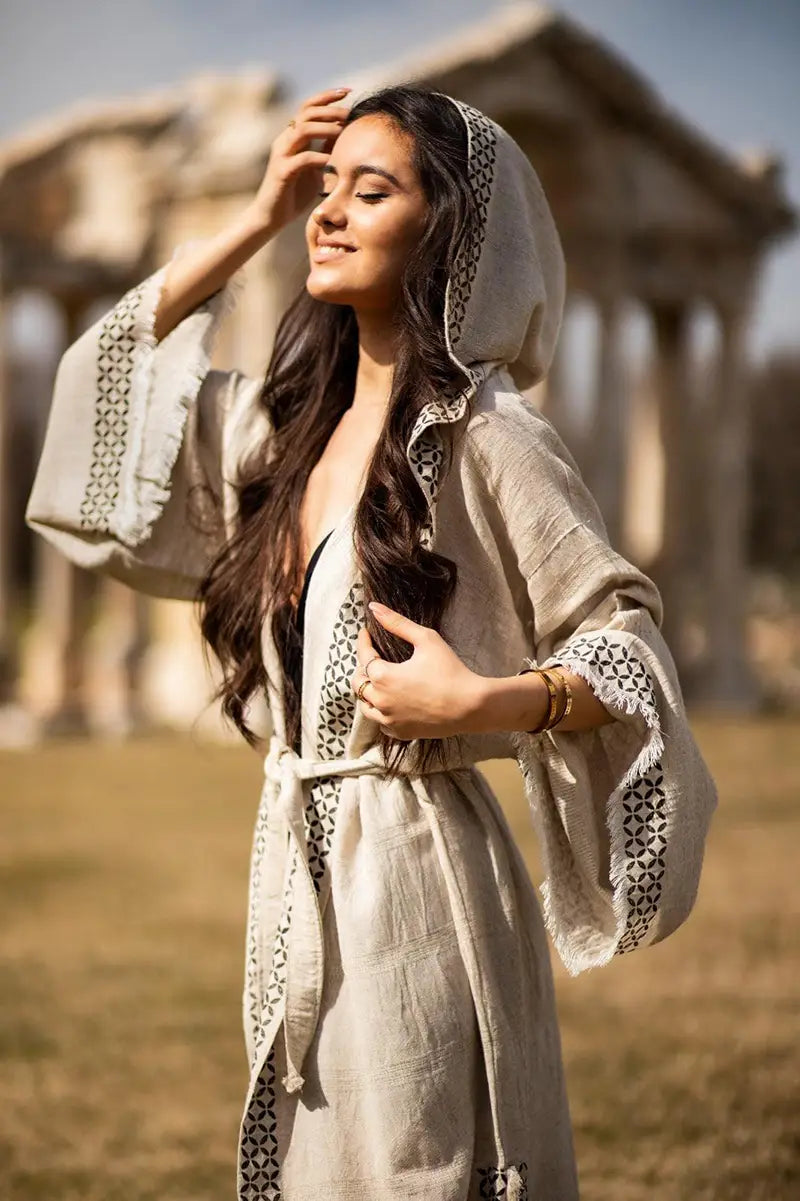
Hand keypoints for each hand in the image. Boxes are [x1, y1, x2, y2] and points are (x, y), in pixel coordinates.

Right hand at [248, 87, 351, 234]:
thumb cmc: (293, 194)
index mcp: (292, 137)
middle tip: (350, 112)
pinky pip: (302, 159)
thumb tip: (344, 136)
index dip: (327, 97)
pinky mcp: (281, 172)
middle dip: (330, 109)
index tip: (348, 91)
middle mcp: (284, 140)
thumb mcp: (314, 169)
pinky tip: (333, 162)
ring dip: (325, 128)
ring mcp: (281, 155)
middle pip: (306, 112)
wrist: (271, 217)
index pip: (308, 107)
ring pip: (302, 130)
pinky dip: (319, 157)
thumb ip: (324, 151)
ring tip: (343, 132)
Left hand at [350, 602, 485, 740]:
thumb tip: (374, 607)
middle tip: (372, 657)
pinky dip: (381, 712)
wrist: (471, 706)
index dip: (363, 642)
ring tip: (378, 681)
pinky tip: (391, 703)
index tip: (365, 632)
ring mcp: (389, 720)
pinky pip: (381, 722)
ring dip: (368, 692)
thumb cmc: (451, 670)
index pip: (363, 656)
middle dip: (362, 668)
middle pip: (358, 683)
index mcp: (383, 677)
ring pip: (365, 705)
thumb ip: (397, 623)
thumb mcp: (426, 639)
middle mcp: (381, 701)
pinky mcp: (400, 732)